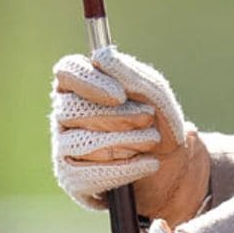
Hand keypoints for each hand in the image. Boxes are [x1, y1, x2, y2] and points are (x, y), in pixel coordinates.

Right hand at [52, 45, 210, 225]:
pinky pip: (86, 175)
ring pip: (81, 142)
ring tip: (152, 140)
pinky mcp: (71, 177)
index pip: (67, 71)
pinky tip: (148, 164)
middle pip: (73, 109)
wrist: (170, 160)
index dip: (89, 82)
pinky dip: (123, 169)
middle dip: (118, 116)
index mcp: (83, 84)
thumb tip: (100, 55)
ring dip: (125, 142)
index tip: (120, 95)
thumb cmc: (157, 117)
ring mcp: (63, 146)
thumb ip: (128, 72)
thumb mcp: (153, 90)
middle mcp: (65, 114)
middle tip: (148, 117)